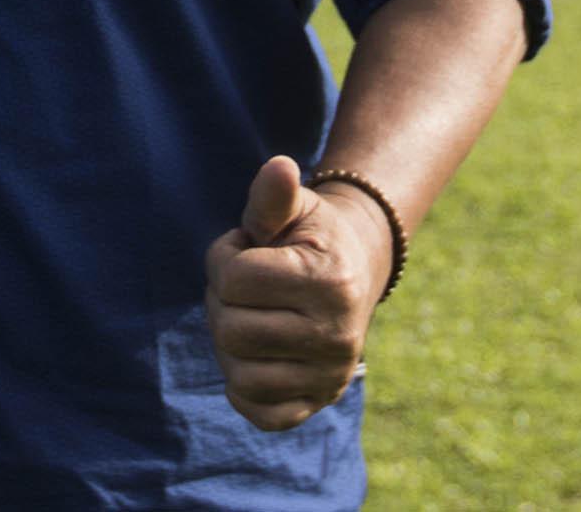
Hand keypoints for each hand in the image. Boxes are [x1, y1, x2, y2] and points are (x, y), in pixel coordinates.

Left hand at [201, 155, 395, 430]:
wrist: (357, 267)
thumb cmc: (313, 234)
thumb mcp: (296, 208)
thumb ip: (273, 195)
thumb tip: (279, 167)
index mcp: (329, 281)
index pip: (232, 279)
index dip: (224, 258)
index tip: (245, 249)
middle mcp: (336, 335)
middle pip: (230, 330)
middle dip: (224, 301)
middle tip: (247, 286)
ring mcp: (330, 375)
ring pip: (238, 375)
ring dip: (230, 343)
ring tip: (253, 315)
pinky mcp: (318, 402)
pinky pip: (259, 413)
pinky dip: (245, 388)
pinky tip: (258, 355)